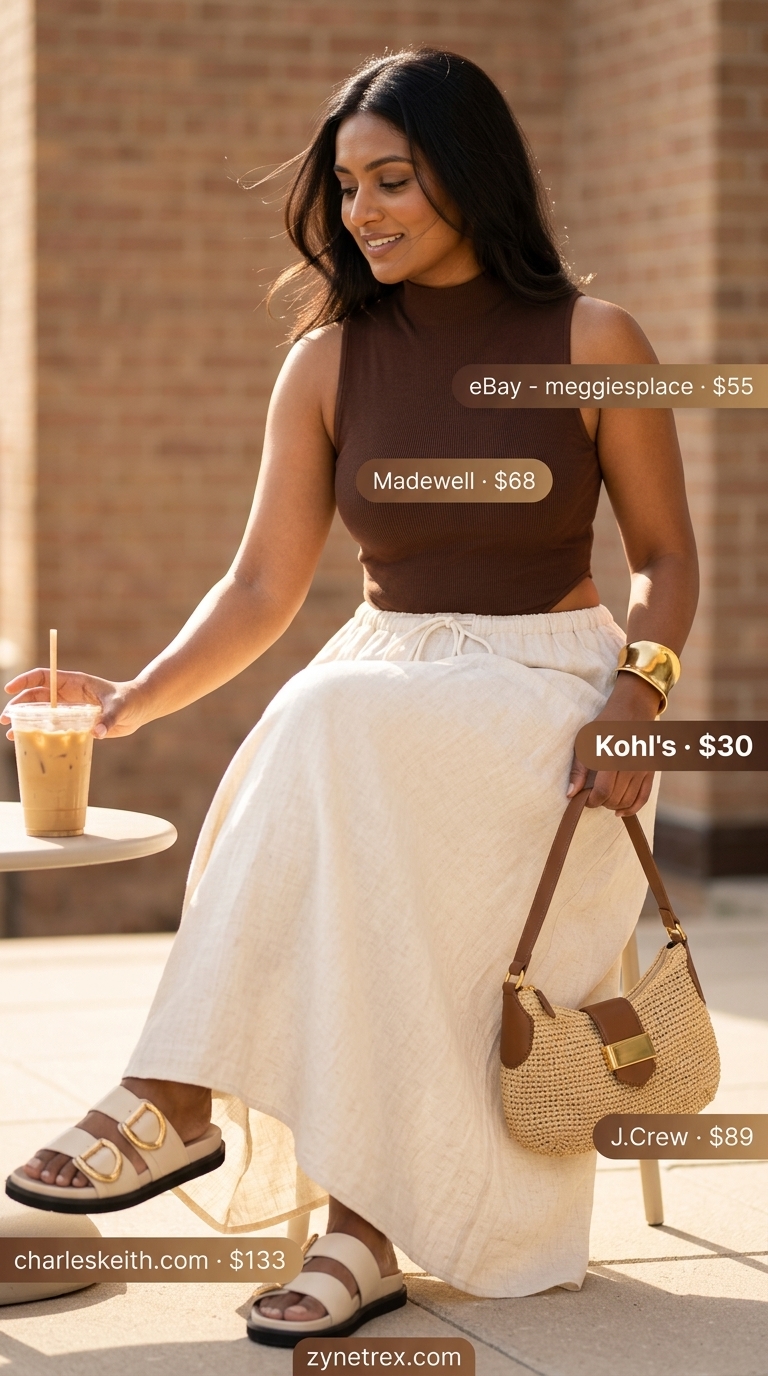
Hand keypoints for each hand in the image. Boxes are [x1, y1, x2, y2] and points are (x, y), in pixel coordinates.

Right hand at [2, 669, 145, 740]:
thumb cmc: (129, 701)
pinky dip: (39, 732)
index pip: (43, 677)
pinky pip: (52, 725)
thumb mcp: (119, 708)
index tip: (9, 690)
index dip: (25, 681)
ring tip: (10, 734)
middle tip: (4, 719)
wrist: (138, 709)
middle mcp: (68, 694)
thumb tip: (97, 732)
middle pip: (36, 696)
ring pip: (40, 712)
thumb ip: (108, 719)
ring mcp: (69, 707)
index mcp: (74, 682)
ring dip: (24, 720)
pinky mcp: (74, 721)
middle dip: (18, 706)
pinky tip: (28, 742)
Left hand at [566, 671, 661, 816]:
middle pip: (615, 798)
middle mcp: (629, 764)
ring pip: (628, 800)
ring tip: (604, 799)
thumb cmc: (604, 726)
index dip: (591, 801)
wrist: (632, 710)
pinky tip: (620, 811)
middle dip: (601, 803)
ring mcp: (643, 768)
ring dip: (614, 805)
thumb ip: (578, 770)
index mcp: (611, 757)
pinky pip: (644, 797)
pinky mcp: (651, 771)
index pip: (603, 792)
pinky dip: (632, 808)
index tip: (584, 799)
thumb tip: (571, 795)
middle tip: (593, 797)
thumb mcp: (584, 743)